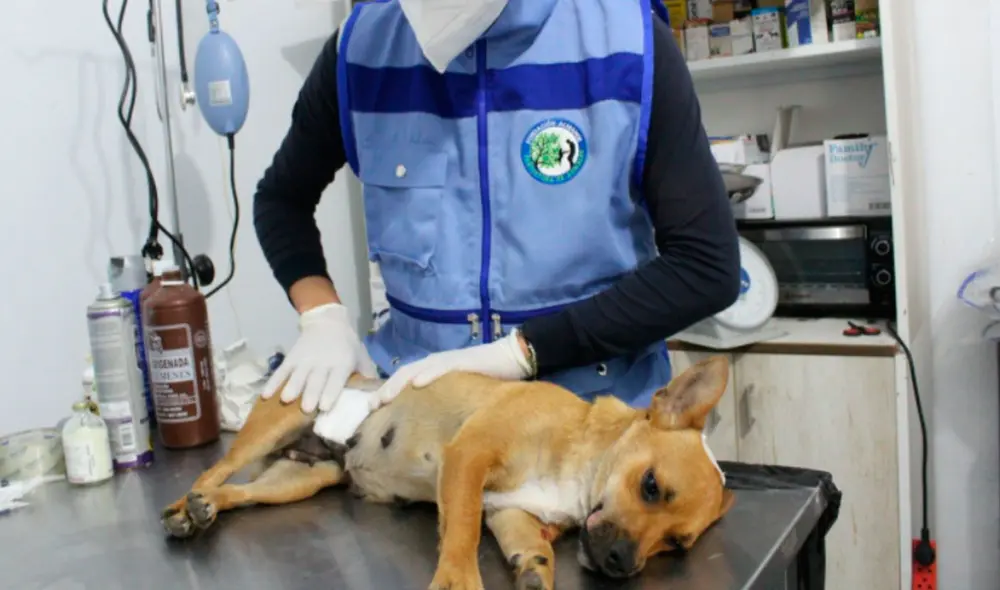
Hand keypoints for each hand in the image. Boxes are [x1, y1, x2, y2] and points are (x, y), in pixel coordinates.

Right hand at [260, 303, 377, 412]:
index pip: (335, 380)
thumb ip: (366, 375)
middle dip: (310, 394)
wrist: (327, 321)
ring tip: (286, 400)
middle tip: (306, 409)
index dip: (330, 392)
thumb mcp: (360, 357)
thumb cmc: (347, 345)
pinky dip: (273, 382)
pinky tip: (266, 395)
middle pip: (315, 380)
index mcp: (341, 363)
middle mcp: (322, 362)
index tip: (325, 406)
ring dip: (291, 387)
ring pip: (297, 375)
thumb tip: (376, 397)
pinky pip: (281, 371)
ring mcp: (305, 360)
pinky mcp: (291, 358)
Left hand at [369, 329, 532, 409]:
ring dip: (398, 383)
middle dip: (386, 390)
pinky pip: (442, 366)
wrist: (512, 357)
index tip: (373, 411)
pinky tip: (417, 383)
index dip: (388, 393)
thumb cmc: (487, 376)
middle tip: (370, 408)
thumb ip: (448, 406)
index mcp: (435, 372)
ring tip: (384, 398)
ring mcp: (449, 361)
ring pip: (416, 370)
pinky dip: (428, 373)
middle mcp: (437, 364)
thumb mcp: (463, 394)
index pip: (405, 382)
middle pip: (403, 375)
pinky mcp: (463, 361)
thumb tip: (434, 430)